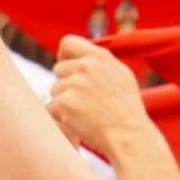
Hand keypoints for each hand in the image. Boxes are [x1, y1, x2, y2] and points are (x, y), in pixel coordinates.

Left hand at [47, 35, 152, 152]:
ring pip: (54, 90)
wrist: (129, 136)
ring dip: (64, 102)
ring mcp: (74, 85)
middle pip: (59, 69)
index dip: (64, 56)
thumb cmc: (127, 111)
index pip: (68, 43)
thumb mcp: (122, 77)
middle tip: (83, 102)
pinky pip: (51, 108)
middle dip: (66, 84)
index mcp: (100, 57)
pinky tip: (78, 123)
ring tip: (85, 115)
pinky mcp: (64, 103)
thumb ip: (101, 64)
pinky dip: (60, 117)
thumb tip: (83, 57)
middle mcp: (86, 67)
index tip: (67, 69)